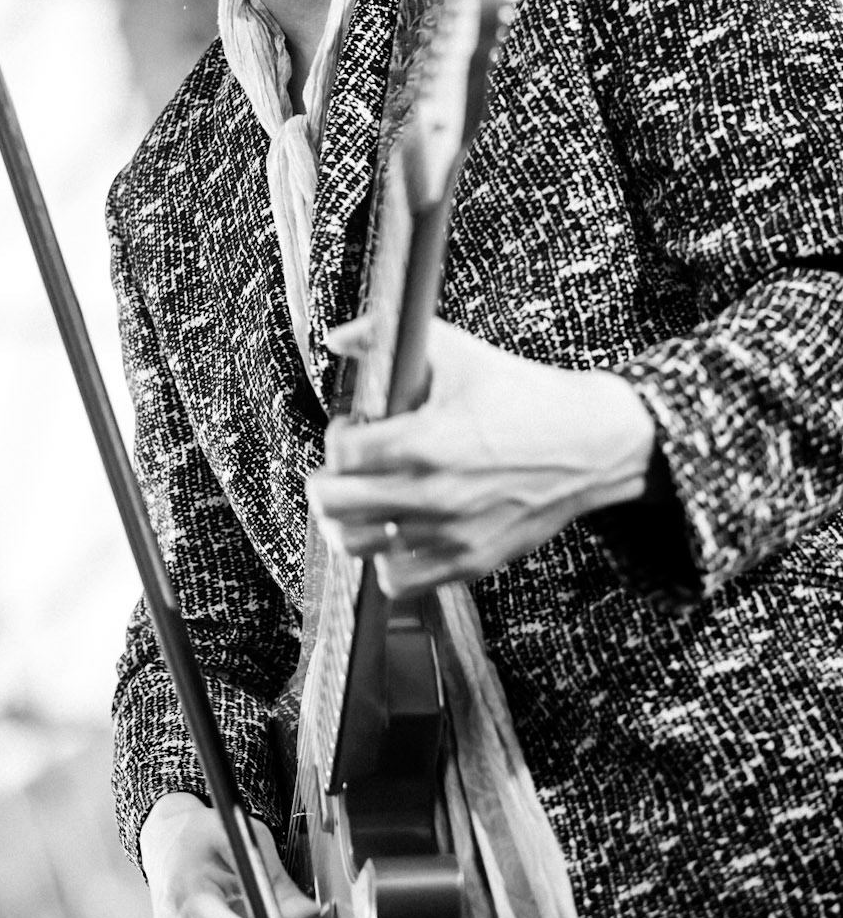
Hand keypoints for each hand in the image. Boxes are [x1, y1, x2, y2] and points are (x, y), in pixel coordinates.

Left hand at [307, 317, 655, 595]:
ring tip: (363, 502)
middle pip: (335, 505)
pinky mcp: (468, 561)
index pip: (341, 453)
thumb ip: (386, 337)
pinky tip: (397, 531)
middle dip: (328, 480)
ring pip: (356, 545)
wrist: (590, 444)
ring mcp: (449, 534)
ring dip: (349, 521)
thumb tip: (338, 339)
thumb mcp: (455, 351)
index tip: (355, 427)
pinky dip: (386, 559)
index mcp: (425, 441)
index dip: (339, 435)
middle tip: (342, 469)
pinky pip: (397, 581)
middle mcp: (433, 494)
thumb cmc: (522, 395)